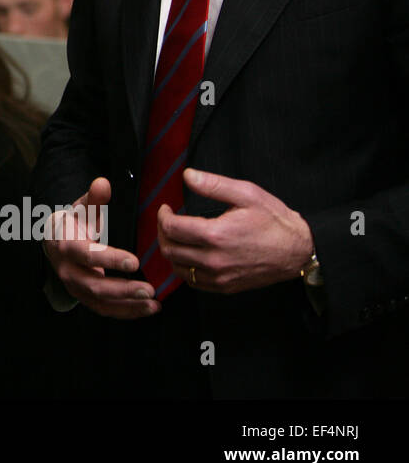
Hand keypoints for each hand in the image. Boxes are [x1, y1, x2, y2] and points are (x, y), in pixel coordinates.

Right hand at [43, 177, 158, 318]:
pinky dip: (127, 312)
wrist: (54, 242)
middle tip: (148, 289)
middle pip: (94, 285)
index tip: (134, 262)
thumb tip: (103, 182)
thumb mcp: (81, 208)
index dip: (109, 259)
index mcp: (67, 246)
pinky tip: (148, 308)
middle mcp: (68, 270)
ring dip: (128, 305)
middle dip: (122, 289)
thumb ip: (94, 198)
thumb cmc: (73, 223)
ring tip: (153, 303)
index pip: (87, 255)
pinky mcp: (85, 298)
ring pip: (100, 302)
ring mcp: (76, 287)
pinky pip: (105, 310)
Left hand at [156, 168, 312, 293]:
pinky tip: (189, 255)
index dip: (162, 216)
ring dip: (171, 251)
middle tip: (168, 221)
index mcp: (216, 235)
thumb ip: (214, 184)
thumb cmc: (275, 221)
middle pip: (169, 249)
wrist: (299, 250)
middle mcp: (214, 259)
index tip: (166, 209)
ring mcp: (219, 276)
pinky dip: (184, 268)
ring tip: (176, 237)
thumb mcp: (247, 194)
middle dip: (163, 232)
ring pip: (178, 268)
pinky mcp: (225, 286)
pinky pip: (193, 281)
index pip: (172, 228)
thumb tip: (188, 176)